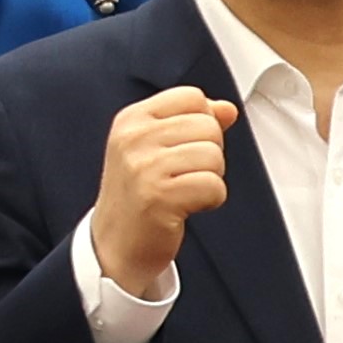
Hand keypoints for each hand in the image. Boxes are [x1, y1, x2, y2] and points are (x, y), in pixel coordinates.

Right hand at [88, 86, 233, 296]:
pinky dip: (211, 200)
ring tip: (185, 191)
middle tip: (184, 175)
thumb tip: (227, 109)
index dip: (203, 122)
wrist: (114, 246)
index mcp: (131, 120)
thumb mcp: (154, 148)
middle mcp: (134, 138)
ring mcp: (144, 167)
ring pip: (213, 155)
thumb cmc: (138, 195)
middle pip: (208, 126)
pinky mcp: (159, 197)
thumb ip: (190, 122)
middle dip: (210, 154)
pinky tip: (188, 207)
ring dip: (211, 178)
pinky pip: (214, 186)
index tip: (185, 147)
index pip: (191, 96)